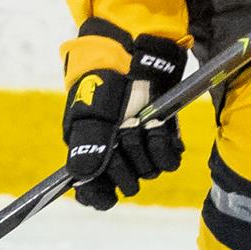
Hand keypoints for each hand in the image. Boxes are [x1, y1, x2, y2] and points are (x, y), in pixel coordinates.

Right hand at [61, 33, 188, 209]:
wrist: (134, 53)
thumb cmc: (105, 80)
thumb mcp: (91, 111)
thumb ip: (88, 145)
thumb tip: (81, 177)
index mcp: (90, 151)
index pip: (92, 190)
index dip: (98, 196)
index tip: (107, 195)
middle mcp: (116, 154)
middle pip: (125, 183)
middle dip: (126, 164)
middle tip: (122, 136)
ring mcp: (141, 146)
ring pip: (148, 172)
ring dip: (145, 149)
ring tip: (140, 123)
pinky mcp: (163, 136)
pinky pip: (169, 160)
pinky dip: (164, 146)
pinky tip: (156, 127)